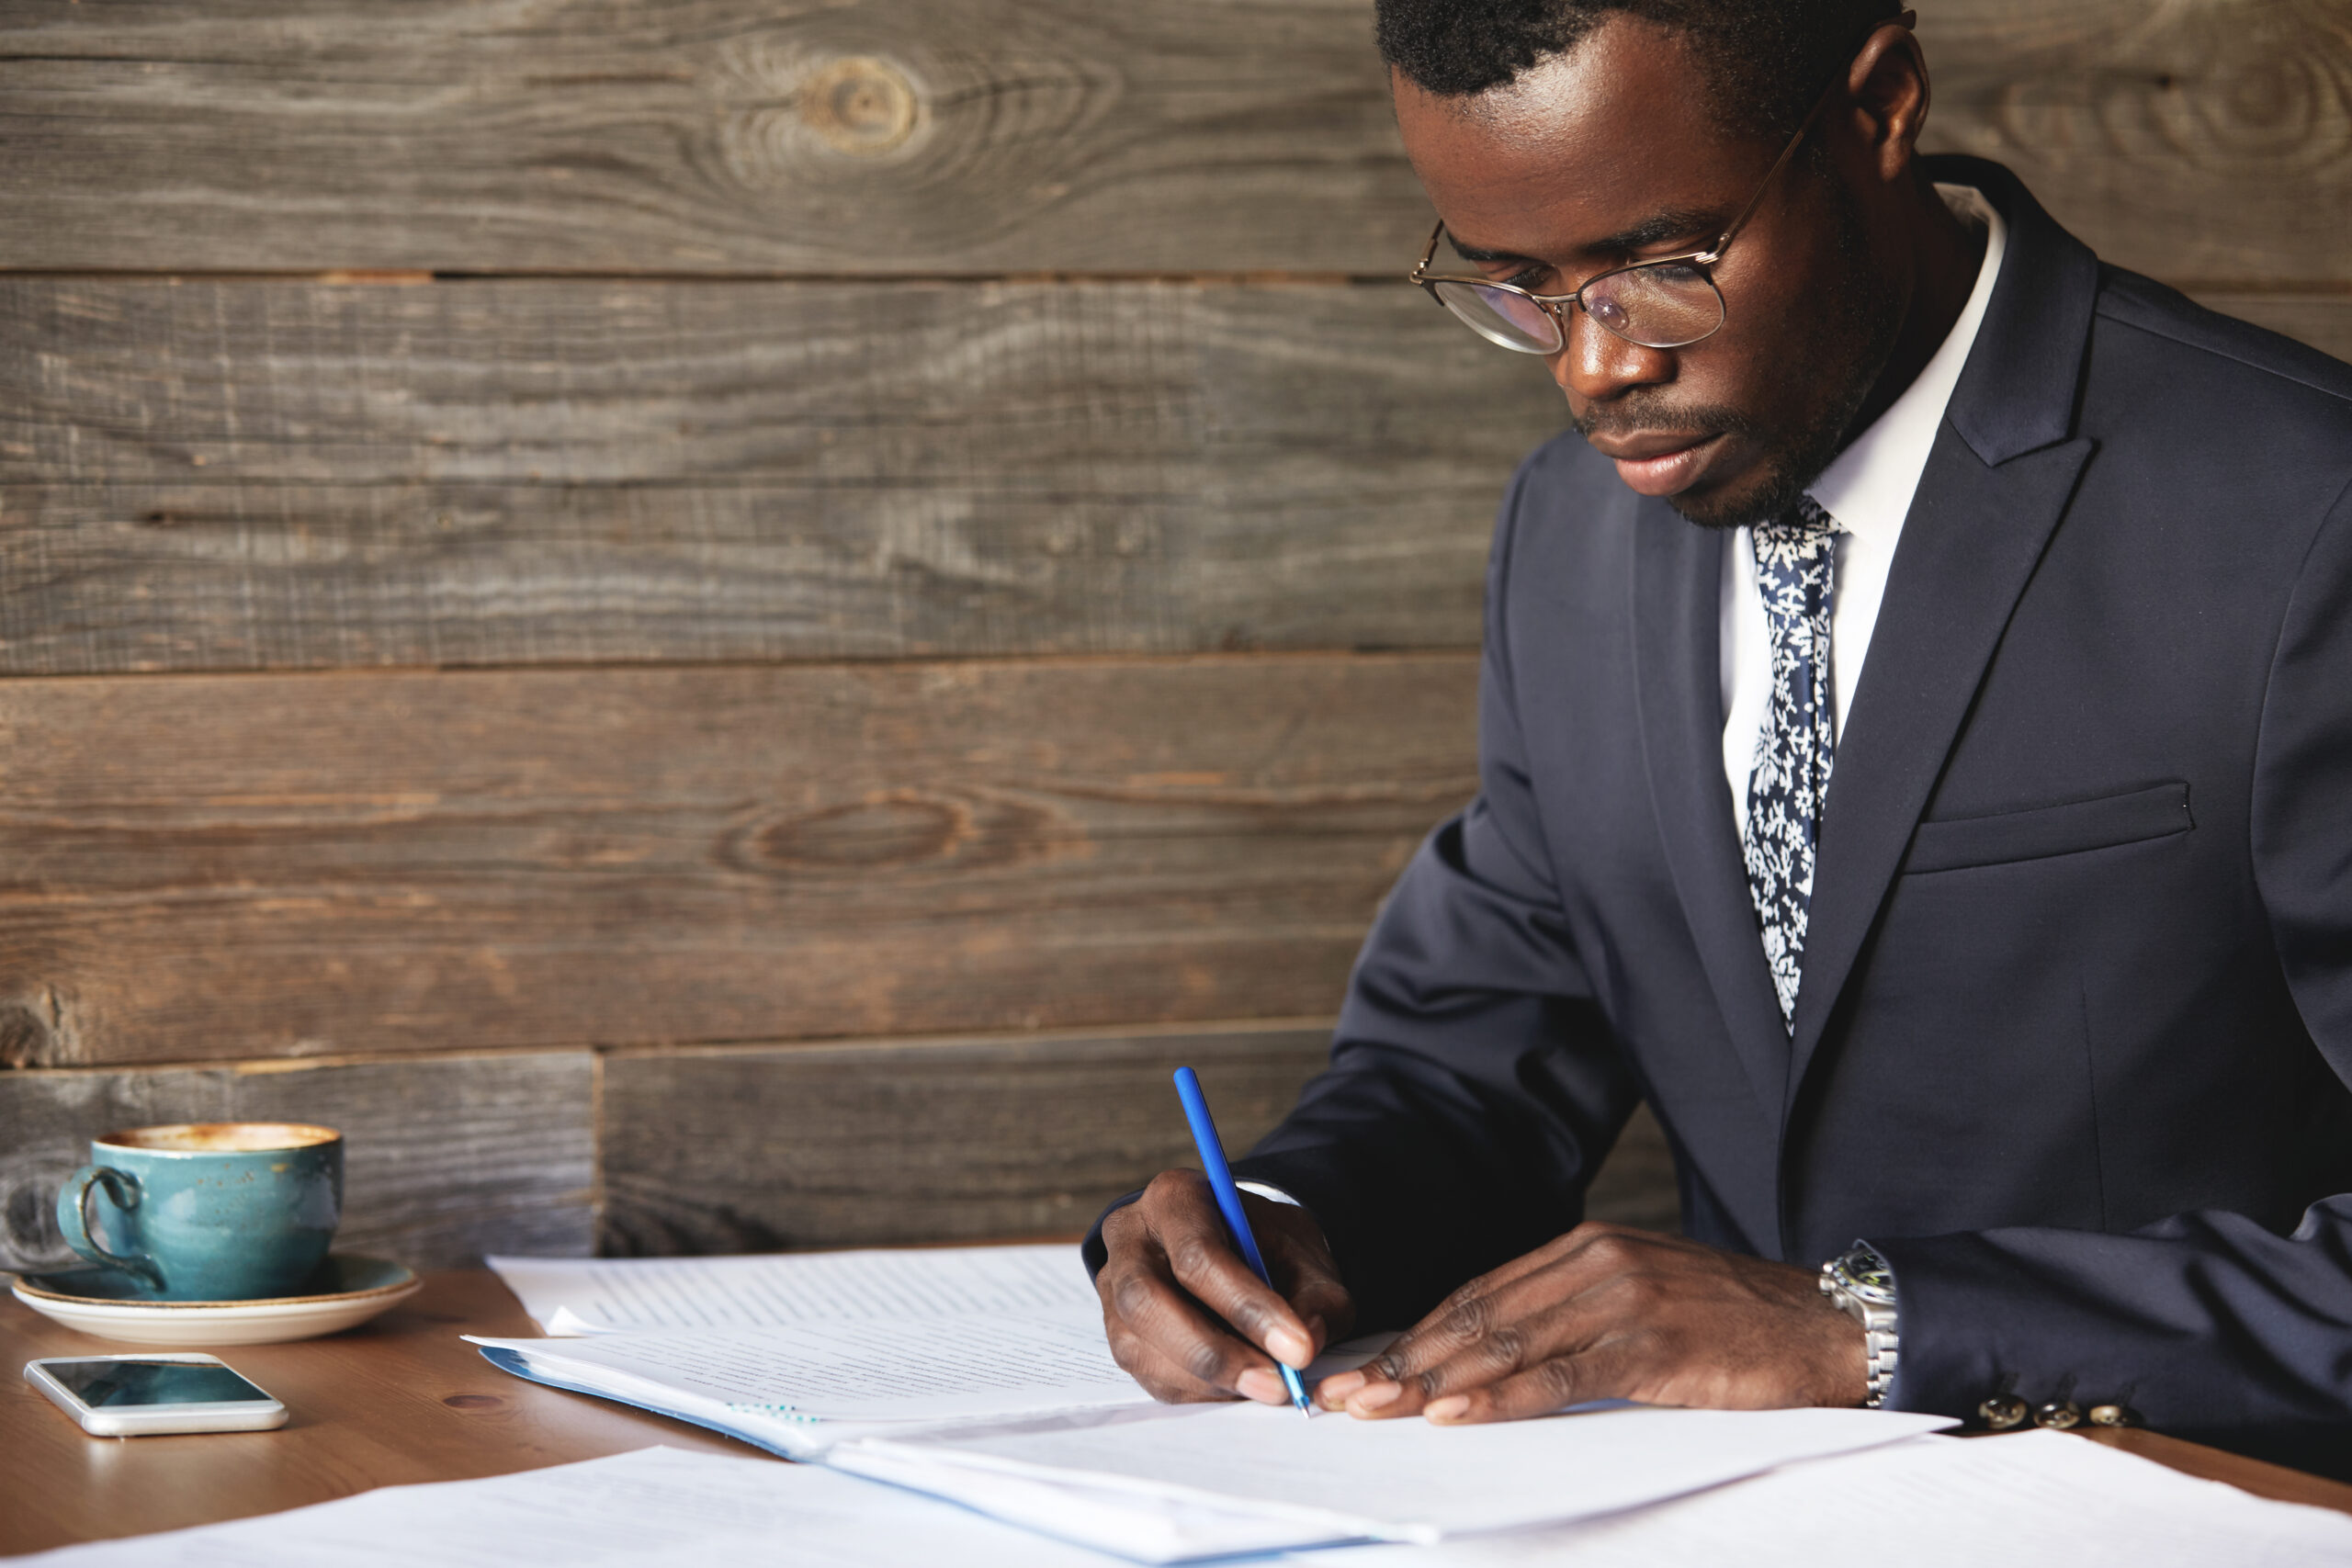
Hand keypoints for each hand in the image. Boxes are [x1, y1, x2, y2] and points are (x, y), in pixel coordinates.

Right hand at [1096, 1169, 1355, 1404]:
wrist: (1242, 1251)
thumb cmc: (1269, 1248)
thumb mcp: (1307, 1258)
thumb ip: (1318, 1299)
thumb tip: (1306, 1344)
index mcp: (1175, 1198)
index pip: (1197, 1254)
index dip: (1246, 1307)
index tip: (1297, 1349)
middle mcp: (1131, 1238)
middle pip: (1147, 1300)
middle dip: (1214, 1352)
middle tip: (1275, 1385)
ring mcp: (1112, 1288)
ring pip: (1138, 1345)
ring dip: (1208, 1380)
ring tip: (1266, 1388)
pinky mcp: (1117, 1333)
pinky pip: (1146, 1374)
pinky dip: (1198, 1392)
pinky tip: (1238, 1388)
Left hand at [1314, 1223, 1864, 1422]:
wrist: (1824, 1328)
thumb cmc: (1730, 1324)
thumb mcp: (1640, 1300)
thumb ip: (1573, 1315)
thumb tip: (1495, 1355)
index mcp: (1584, 1247)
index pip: (1478, 1295)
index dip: (1417, 1335)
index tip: (1365, 1370)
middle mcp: (1593, 1262)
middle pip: (1477, 1317)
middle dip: (1406, 1361)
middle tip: (1347, 1399)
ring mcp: (1620, 1299)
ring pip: (1505, 1345)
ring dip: (1433, 1382)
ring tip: (1381, 1411)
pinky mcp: (1649, 1344)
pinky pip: (1558, 1375)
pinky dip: (1499, 1397)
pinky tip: (1455, 1414)